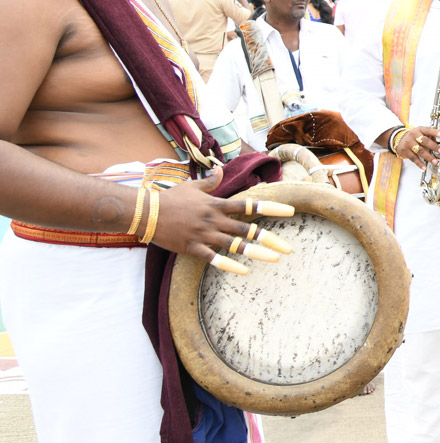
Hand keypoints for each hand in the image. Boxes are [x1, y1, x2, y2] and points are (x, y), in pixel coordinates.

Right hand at [151, 166, 291, 267]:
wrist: (146, 212)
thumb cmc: (170, 198)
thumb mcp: (193, 186)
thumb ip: (210, 182)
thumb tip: (221, 171)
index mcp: (217, 204)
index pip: (250, 205)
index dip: (271, 208)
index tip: (290, 211)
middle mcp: (215, 220)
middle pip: (248, 230)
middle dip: (270, 239)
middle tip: (289, 248)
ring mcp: (204, 234)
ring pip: (235, 245)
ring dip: (256, 253)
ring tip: (274, 259)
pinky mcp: (192, 248)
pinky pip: (214, 258)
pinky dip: (229, 264)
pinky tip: (244, 271)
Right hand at [395, 126, 439, 170]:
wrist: (399, 139)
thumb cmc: (413, 136)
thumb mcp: (420, 132)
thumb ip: (430, 136)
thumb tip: (439, 143)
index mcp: (420, 130)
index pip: (428, 130)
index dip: (435, 132)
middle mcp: (414, 135)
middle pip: (424, 141)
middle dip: (433, 146)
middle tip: (439, 151)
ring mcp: (409, 143)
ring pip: (420, 151)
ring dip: (428, 157)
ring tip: (434, 161)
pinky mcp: (405, 151)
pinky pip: (414, 158)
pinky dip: (420, 163)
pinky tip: (424, 167)